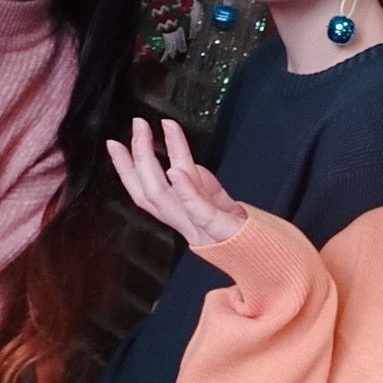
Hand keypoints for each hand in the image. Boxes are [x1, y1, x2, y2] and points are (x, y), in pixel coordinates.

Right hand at [108, 118, 246, 246]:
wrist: (267, 256)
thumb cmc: (241, 230)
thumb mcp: (216, 200)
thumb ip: (198, 183)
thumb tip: (180, 164)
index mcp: (182, 218)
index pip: (145, 193)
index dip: (126, 171)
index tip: (114, 145)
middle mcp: (185, 223)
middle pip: (149, 193)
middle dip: (137, 158)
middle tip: (136, 126)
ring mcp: (201, 229)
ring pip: (165, 199)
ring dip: (152, 162)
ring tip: (148, 133)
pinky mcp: (221, 231)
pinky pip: (200, 212)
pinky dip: (186, 191)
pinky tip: (175, 171)